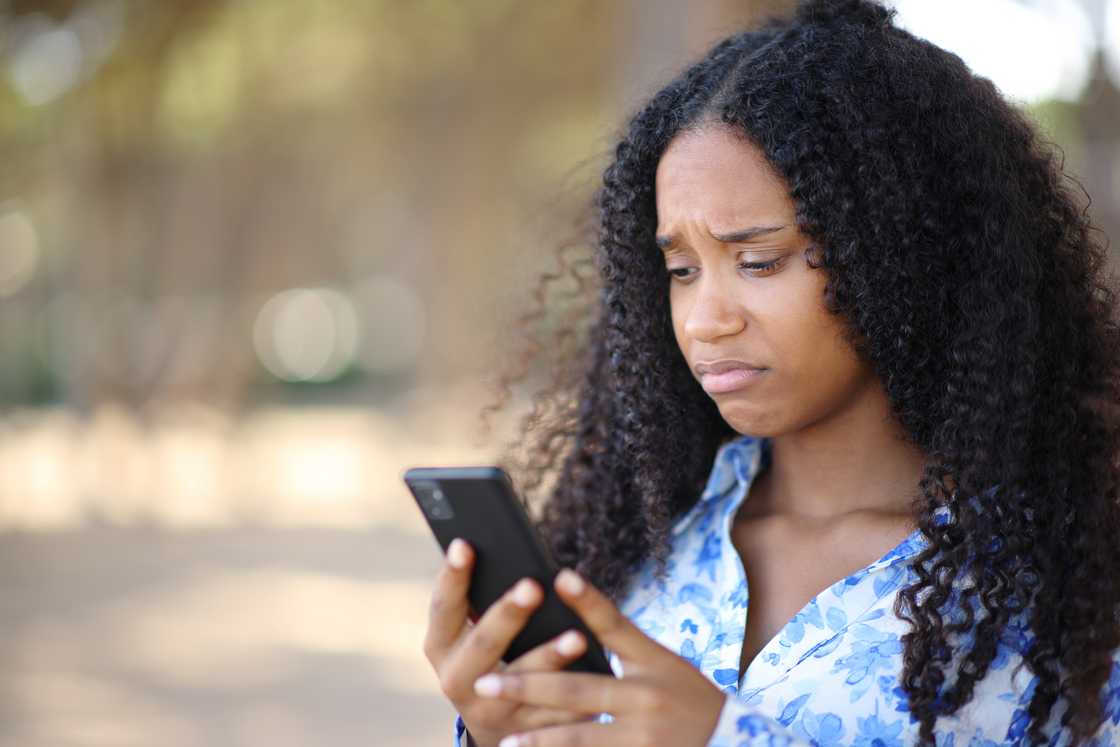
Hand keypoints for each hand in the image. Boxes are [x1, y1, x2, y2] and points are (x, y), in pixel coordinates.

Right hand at [423, 539, 596, 746]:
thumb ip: (481, 602)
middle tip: (533, 586)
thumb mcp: (471, 634)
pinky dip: (575, 696)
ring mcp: (489, 710)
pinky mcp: (522, 734)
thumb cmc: (488, 656)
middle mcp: (457, 680)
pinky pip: (552, 714)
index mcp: (440, 646)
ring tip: (578, 636)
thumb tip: (505, 549)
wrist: (495, 727)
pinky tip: (598, 676)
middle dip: (508, 615)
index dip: (452, 576)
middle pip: (483, 645)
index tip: (465, 543)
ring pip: (522, 684)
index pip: (443, 607)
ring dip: (549, 659)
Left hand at [470, 568, 726, 746]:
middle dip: (529, 686)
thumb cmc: (687, 697)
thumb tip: (571, 598)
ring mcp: (643, 737)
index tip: (560, 576)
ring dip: (540, 740)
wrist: (729, 743)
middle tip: (485, 685)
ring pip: (582, 737)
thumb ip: (622, 639)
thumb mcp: (663, 663)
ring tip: (506, 741)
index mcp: (652, 661)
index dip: (588, 601)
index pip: (615, 624)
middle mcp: (647, 697)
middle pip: (579, 690)